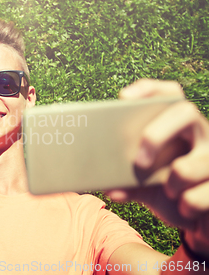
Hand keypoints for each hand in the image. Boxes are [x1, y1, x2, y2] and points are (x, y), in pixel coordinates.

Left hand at [108, 79, 208, 256]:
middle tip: (138, 161)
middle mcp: (202, 133)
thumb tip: (110, 188)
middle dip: (156, 134)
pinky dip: (186, 206)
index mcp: (180, 126)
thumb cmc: (171, 194)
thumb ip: (129, 184)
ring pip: (189, 165)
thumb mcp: (147, 187)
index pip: (170, 93)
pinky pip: (198, 196)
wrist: (201, 221)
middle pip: (185, 112)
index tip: (124, 97)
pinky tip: (187, 208)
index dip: (149, 89)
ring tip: (170, 192)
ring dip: (172, 184)